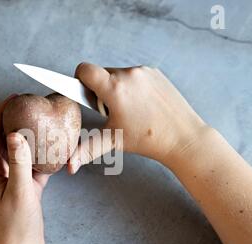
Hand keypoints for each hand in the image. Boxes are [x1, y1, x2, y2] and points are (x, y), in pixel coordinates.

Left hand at [0, 95, 51, 243]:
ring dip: (29, 140)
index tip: (12, 98)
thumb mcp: (19, 193)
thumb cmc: (13, 228)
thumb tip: (15, 135)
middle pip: (4, 141)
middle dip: (14, 122)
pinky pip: (32, 169)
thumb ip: (19, 163)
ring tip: (42, 125)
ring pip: (20, 154)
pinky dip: (41, 160)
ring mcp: (12, 182)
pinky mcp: (24, 191)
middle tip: (29, 107)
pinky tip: (53, 154)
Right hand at [68, 62, 208, 172]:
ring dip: (117, 88)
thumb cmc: (147, 139)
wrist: (182, 137)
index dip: (79, 80)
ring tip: (130, 110)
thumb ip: (86, 149)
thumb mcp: (112, 141)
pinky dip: (133, 86)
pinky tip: (143, 105)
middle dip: (101, 90)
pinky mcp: (156, 73)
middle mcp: (128, 75)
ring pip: (118, 74)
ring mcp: (144, 72)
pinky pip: (135, 75)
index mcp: (114, 88)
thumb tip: (69, 166)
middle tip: (113, 112)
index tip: (85, 93)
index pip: (84, 69)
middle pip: (101, 73)